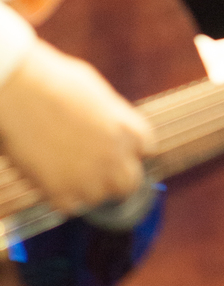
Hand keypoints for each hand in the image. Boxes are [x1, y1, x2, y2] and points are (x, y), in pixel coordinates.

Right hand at [0, 37, 151, 212]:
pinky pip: (69, 206)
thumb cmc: (49, 78)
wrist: (16, 88)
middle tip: (92, 169)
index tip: (113, 147)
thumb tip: (109, 125)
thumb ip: (110, 114)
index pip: (145, 150)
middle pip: (130, 183)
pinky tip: (46, 175)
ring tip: (60, 166)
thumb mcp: (93, 89)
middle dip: (114, 178)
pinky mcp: (62, 193)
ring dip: (84, 187)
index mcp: (129, 130)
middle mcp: (116, 158)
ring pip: (98, 197)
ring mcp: (91, 178)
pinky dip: (58, 195)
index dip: (127, 149)